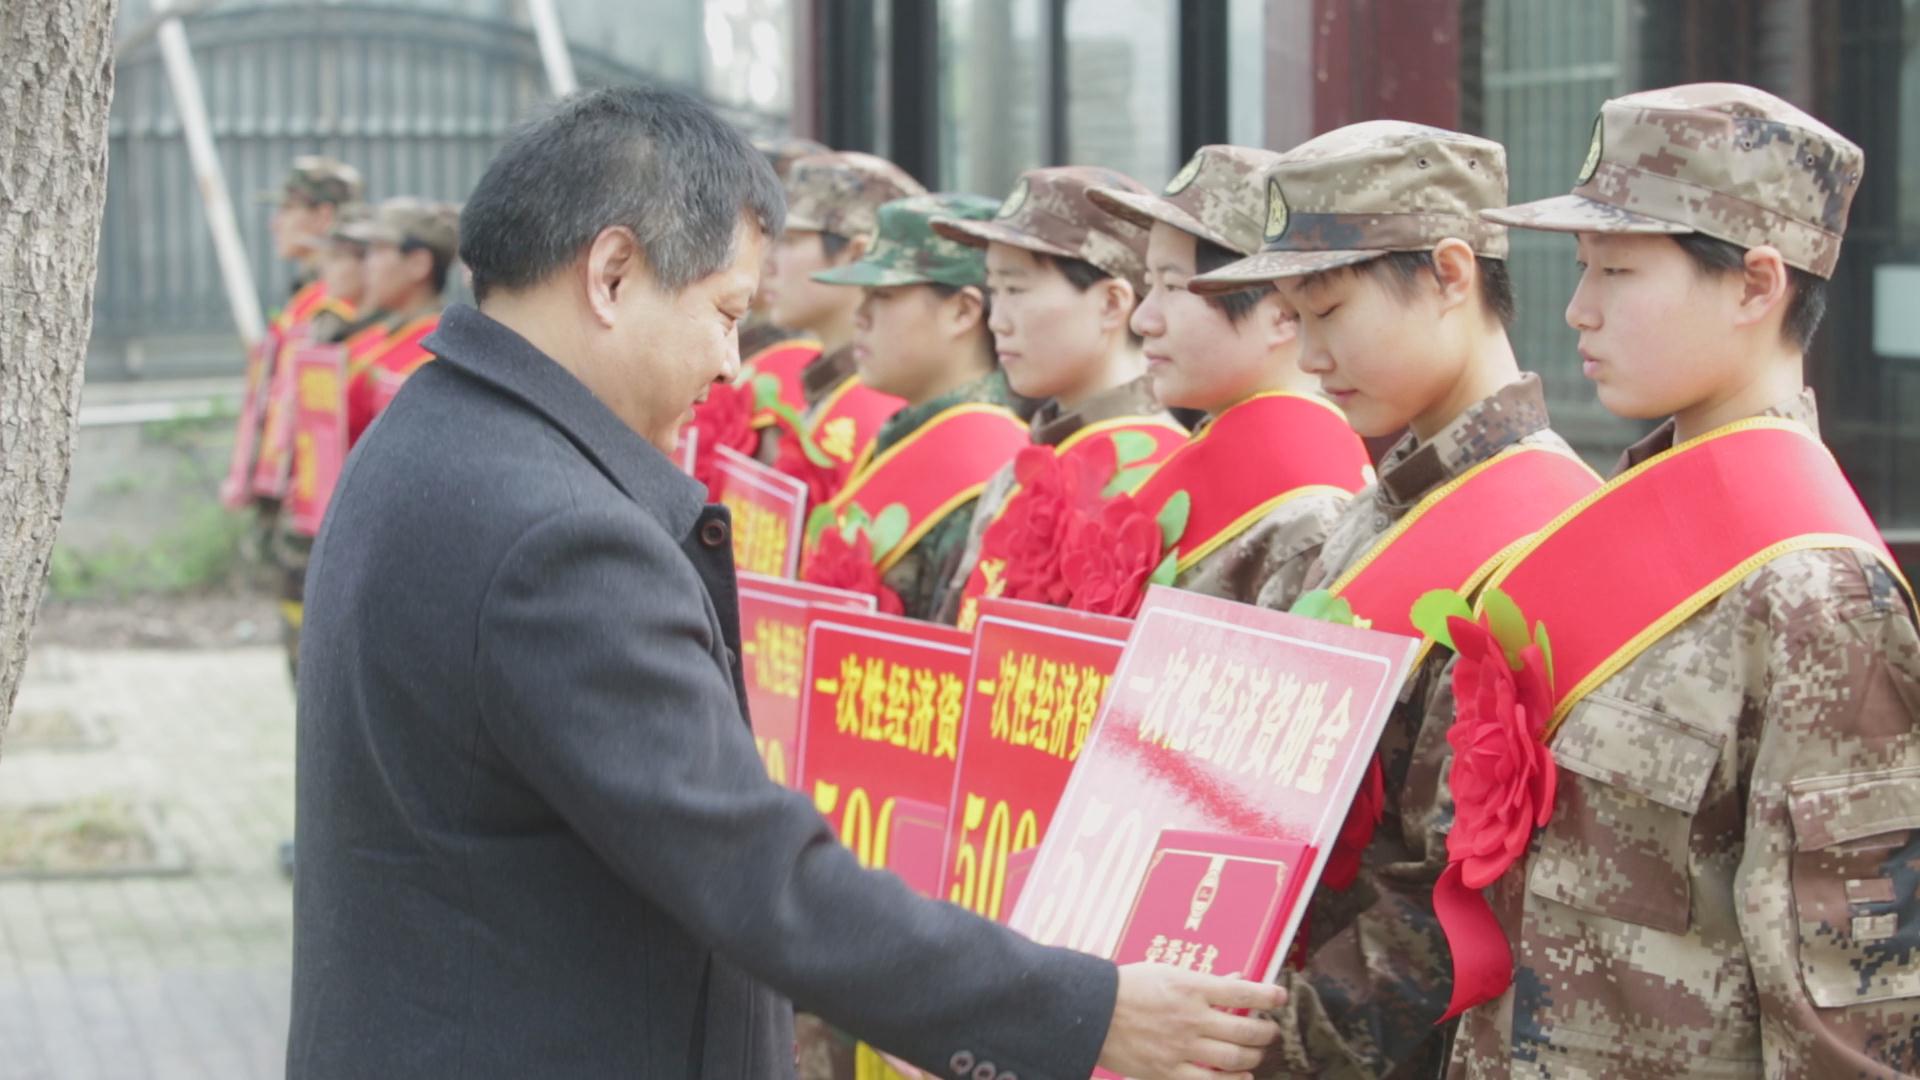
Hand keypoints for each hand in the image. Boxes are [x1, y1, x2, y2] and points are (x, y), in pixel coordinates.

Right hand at [1095, 963, 1284, 1079]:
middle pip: (1246, 1029)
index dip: (1268, 995)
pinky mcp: (1168, 1071)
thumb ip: (1205, 979)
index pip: (1243, 992)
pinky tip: (1242, 1077)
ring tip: (1257, 1053)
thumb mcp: (1167, 971)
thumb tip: (1238, 978)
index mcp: (1191, 987)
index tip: (1280, 997)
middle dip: (1266, 1032)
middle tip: (1270, 1031)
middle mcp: (1191, 1017)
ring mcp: (1181, 1047)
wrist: (1091, 1011)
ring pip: (1234, 1057)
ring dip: (1254, 1056)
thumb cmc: (1128, 986)